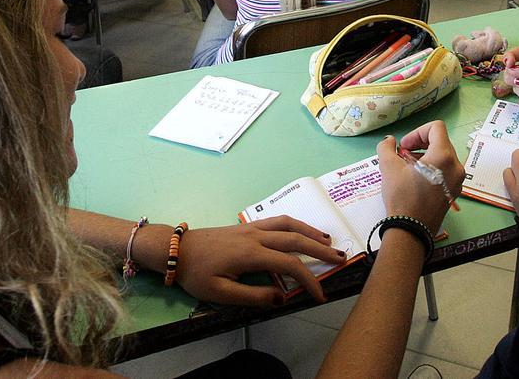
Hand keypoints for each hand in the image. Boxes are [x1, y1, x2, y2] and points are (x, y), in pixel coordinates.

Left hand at [175, 217, 345, 305]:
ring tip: (327, 242)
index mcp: (251, 254)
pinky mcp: (247, 227)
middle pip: (295, 239)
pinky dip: (295, 225)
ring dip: (310, 232)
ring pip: (288, 224)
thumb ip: (253, 297)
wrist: (178, 250)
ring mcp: (251, 228)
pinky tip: (301, 232)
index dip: (308, 281)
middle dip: (320, 250)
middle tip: (341, 259)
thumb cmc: (197, 274)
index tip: (319, 295)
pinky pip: (277, 221)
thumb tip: (282, 297)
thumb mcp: (221, 294)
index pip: (289, 266)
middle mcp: (256, 236)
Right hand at [379, 121, 463, 234]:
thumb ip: (387, 147)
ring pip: (443, 156)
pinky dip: (432, 168)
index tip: (404, 146)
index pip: (436, 127)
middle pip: (440, 141)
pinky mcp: (454, 191)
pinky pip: (446, 170)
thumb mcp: (389, 168)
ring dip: (425, 155)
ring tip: (408, 168)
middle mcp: (456, 166)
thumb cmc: (402, 196)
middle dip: (420, 144)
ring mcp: (458, 180)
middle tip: (403, 156)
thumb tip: (389, 141)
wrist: (411, 230)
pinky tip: (416, 179)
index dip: (417, 132)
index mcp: (444, 156)